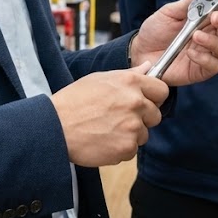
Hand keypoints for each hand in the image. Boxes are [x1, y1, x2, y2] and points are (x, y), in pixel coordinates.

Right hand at [51, 64, 168, 166]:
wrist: (55, 127)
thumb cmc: (74, 101)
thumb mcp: (100, 79)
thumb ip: (129, 74)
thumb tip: (149, 67)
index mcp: (131, 83)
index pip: (162, 91)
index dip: (153, 98)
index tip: (144, 102)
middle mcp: (136, 103)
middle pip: (156, 115)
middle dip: (142, 119)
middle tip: (118, 118)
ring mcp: (133, 127)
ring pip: (143, 134)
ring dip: (129, 135)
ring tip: (106, 129)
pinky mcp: (127, 148)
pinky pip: (131, 150)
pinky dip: (120, 149)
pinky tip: (103, 141)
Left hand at [130, 0, 217, 85]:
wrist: (140, 51)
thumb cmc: (156, 29)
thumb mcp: (170, 12)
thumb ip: (189, 2)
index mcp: (208, 21)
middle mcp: (213, 37)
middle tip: (215, 18)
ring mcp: (208, 55)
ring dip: (215, 42)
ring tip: (196, 35)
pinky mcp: (201, 71)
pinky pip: (214, 66)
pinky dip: (205, 59)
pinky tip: (190, 53)